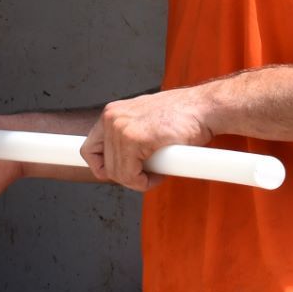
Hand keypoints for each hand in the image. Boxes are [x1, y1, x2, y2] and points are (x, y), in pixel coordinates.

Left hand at [82, 89, 215, 191]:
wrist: (204, 108)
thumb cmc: (182, 117)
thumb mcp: (145, 121)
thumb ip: (128, 137)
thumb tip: (118, 162)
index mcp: (111, 113)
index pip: (89, 150)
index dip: (102, 168)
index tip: (116, 174)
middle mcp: (111, 118)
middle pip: (105, 167)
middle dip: (128, 176)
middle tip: (149, 172)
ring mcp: (120, 127)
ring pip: (118, 174)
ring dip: (139, 181)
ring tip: (159, 169)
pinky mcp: (134, 138)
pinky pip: (130, 176)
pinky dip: (145, 183)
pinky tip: (161, 172)